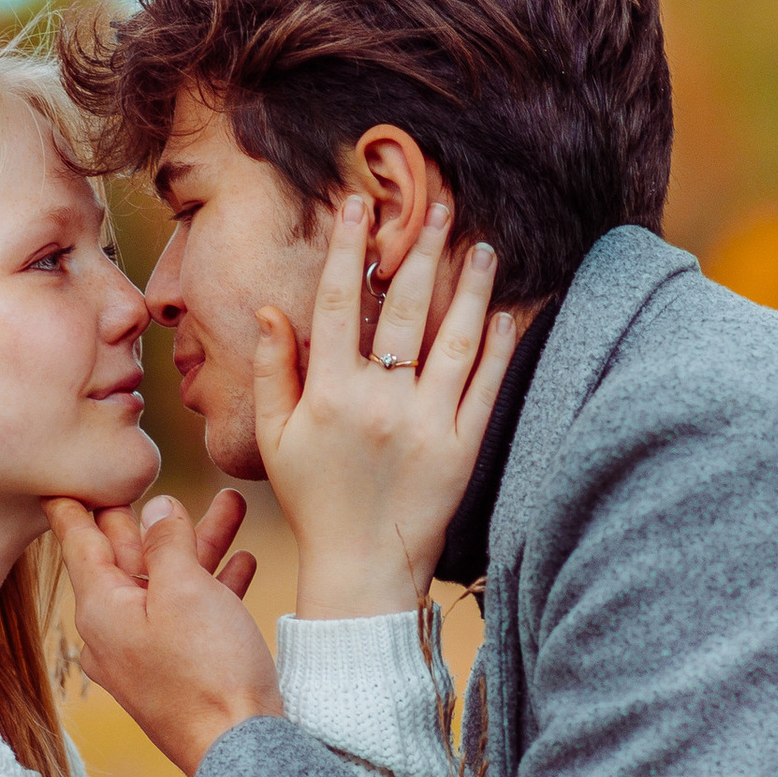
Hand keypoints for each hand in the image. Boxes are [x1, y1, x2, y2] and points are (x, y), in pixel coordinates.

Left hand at [47, 486, 282, 776]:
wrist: (240, 748)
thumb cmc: (208, 669)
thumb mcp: (185, 589)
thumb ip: (167, 541)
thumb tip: (156, 507)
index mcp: (101, 607)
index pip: (78, 540)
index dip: (73, 503)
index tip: (60, 476)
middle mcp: (114, 630)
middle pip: (128, 557)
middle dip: (152, 516)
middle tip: (149, 474)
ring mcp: (146, 652)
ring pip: (168, 583)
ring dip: (201, 544)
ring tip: (233, 504)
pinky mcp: (178, 669)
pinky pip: (190, 615)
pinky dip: (214, 586)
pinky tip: (243, 560)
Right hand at [257, 198, 517, 618]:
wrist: (361, 570)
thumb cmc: (313, 501)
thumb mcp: (275, 439)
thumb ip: (273, 372)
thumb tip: (271, 311)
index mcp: (330, 394)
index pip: (339, 303)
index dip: (348, 249)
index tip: (357, 206)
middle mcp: (380, 403)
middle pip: (405, 309)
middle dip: (421, 250)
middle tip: (439, 206)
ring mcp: (427, 425)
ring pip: (455, 340)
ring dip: (472, 288)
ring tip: (484, 248)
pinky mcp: (463, 449)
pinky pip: (485, 387)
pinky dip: (498, 347)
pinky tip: (506, 313)